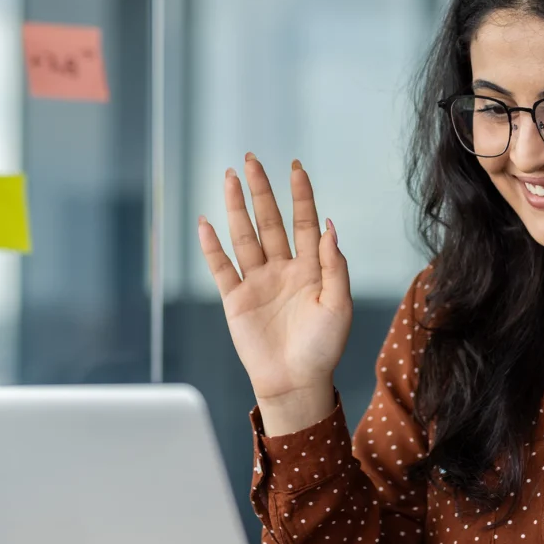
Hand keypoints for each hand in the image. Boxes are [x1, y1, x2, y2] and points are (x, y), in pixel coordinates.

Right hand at [197, 155, 351, 403]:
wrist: (295, 383)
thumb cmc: (322, 347)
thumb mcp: (339, 305)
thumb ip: (334, 265)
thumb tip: (329, 225)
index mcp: (310, 267)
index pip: (304, 221)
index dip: (301, 195)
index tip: (296, 167)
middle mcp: (282, 268)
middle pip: (270, 220)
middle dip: (261, 190)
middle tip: (251, 159)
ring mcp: (257, 282)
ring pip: (244, 236)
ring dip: (236, 208)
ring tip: (229, 178)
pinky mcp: (235, 299)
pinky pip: (221, 268)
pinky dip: (212, 247)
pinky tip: (205, 223)